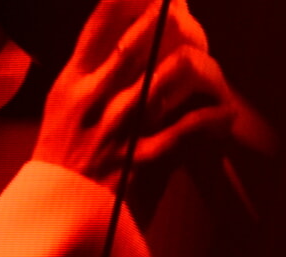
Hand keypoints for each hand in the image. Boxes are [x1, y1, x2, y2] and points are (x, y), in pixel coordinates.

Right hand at [32, 0, 272, 193]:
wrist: (58, 207)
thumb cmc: (66, 154)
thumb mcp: (65, 105)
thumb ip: (91, 74)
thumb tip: (127, 45)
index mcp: (72, 82)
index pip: (95, 29)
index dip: (121, 1)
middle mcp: (93, 99)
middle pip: (133, 47)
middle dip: (162, 22)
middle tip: (182, 7)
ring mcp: (117, 129)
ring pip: (161, 82)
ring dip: (193, 67)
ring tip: (209, 60)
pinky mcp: (139, 158)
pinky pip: (183, 132)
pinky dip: (209, 121)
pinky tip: (227, 114)